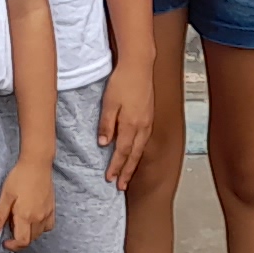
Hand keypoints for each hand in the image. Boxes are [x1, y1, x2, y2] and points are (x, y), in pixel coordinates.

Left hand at [0, 158, 55, 248]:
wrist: (37, 164)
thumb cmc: (19, 178)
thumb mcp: (5, 196)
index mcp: (26, 216)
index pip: (22, 241)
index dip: (13, 246)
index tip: (4, 242)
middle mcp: (39, 218)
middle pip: (30, 239)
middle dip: (19, 240)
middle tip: (10, 229)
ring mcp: (47, 214)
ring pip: (39, 234)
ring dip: (29, 235)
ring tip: (19, 223)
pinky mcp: (52, 209)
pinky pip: (48, 226)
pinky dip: (40, 229)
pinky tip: (33, 220)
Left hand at [98, 65, 156, 189]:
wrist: (139, 66)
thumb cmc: (122, 81)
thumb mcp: (109, 103)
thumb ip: (106, 124)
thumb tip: (103, 144)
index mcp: (131, 124)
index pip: (122, 152)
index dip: (116, 167)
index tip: (110, 179)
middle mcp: (142, 126)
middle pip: (134, 155)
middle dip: (127, 172)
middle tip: (121, 186)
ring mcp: (147, 121)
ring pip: (140, 148)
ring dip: (133, 163)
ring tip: (128, 174)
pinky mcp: (149, 116)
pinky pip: (144, 140)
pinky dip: (138, 151)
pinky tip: (135, 153)